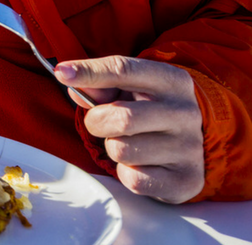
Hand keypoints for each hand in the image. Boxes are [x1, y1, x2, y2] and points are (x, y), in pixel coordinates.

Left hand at [55, 55, 204, 202]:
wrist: (186, 147)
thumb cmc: (147, 110)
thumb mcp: (127, 90)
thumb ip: (97, 83)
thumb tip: (69, 78)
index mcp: (172, 80)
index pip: (124, 70)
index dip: (89, 71)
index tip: (61, 73)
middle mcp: (186, 112)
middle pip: (121, 117)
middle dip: (97, 122)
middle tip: (101, 123)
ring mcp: (190, 147)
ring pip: (123, 150)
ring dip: (113, 148)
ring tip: (127, 143)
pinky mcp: (187, 180)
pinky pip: (134, 179)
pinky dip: (126, 173)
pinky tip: (140, 164)